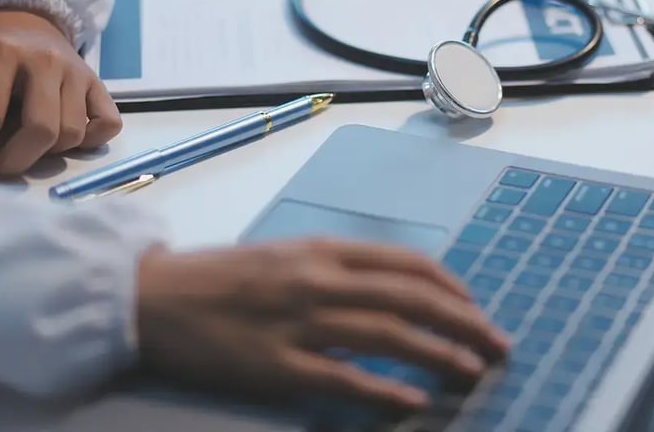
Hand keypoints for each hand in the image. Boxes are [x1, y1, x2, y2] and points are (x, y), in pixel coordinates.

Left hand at [0, 10, 121, 176]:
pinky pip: (108, 124)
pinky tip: (72, 138)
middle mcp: (46, 60)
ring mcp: (77, 71)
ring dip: (52, 151)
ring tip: (35, 145)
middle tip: (7, 166)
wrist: (28, 30)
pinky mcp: (98, 83)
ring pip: (73, 133)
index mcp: (3, 53)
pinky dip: (93, 140)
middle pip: (42, 129)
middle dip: (19, 159)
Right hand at [136, 238, 509, 409]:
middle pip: (410, 298)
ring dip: (438, 353)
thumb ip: (340, 267)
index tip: (475, 307)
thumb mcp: (287, 256)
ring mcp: (298, 322)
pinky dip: (382, 391)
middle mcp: (319, 280)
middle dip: (463, 321)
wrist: (155, 297)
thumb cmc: (224, 277)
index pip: (406, 263)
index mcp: (323, 250)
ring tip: (473, 371)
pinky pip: (340, 379)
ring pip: (387, 334)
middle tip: (498, 344)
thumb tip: (397, 290)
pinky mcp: (276, 365)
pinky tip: (414, 403)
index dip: (451, 286)